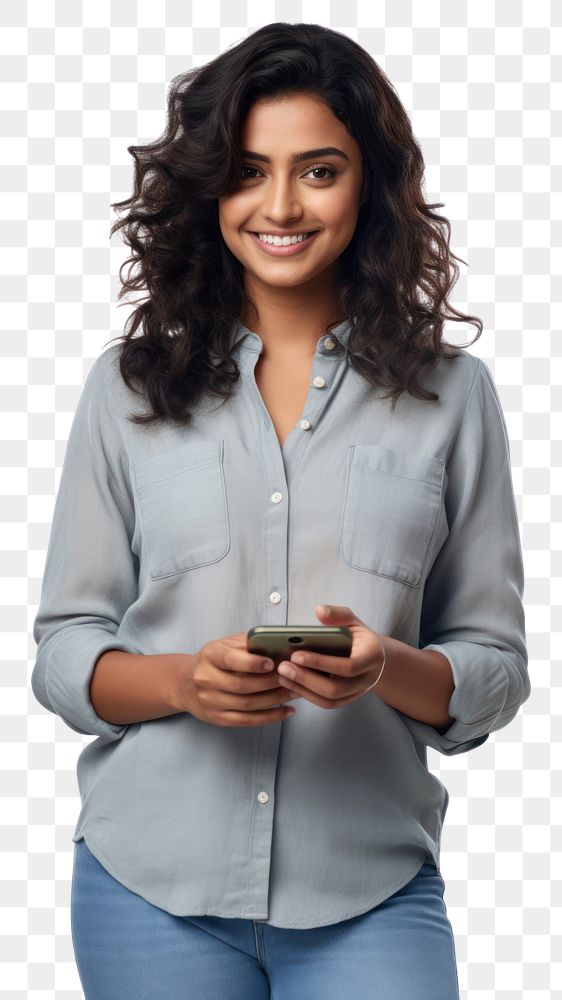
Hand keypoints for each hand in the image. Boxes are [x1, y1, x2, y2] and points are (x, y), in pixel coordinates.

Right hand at [172, 632, 300, 727]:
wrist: (185, 683)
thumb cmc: (213, 661)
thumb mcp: (224, 644)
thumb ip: (247, 643)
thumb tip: (277, 644)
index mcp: (210, 656)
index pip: (230, 660)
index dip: (252, 663)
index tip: (272, 662)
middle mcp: (206, 680)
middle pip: (242, 685)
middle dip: (270, 682)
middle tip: (293, 677)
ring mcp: (211, 702)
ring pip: (247, 704)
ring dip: (275, 699)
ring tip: (295, 691)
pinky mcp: (218, 718)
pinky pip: (247, 721)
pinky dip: (270, 717)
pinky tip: (287, 711)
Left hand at [276, 605, 385, 709]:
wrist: (374, 656)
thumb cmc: (359, 636)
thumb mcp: (353, 621)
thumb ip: (338, 614)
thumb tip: (320, 611)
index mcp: (372, 657)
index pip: (348, 666)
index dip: (320, 663)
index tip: (295, 655)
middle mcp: (368, 679)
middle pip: (336, 689)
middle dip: (306, 679)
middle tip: (283, 667)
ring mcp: (358, 692)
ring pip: (330, 700)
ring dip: (303, 690)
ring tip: (283, 676)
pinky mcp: (347, 700)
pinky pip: (327, 704)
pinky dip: (307, 696)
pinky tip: (291, 684)